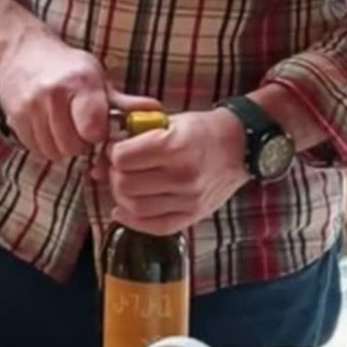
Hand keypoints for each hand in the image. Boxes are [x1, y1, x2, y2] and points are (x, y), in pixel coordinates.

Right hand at [0, 28, 158, 163]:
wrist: (20, 50)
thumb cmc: (65, 65)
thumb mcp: (96, 77)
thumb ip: (123, 102)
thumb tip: (157, 113)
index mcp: (80, 83)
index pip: (94, 130)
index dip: (99, 134)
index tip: (99, 127)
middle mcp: (52, 96)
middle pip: (74, 146)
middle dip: (81, 142)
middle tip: (81, 125)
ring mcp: (29, 109)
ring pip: (54, 152)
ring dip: (63, 145)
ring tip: (65, 124)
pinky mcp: (14, 120)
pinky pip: (37, 150)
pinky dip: (46, 144)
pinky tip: (49, 125)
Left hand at [101, 108, 249, 234]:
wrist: (241, 145)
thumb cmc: (204, 129)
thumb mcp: (172, 120)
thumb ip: (139, 135)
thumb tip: (105, 154)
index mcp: (176, 145)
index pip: (124, 158)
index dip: (113, 152)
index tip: (115, 149)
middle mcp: (182, 175)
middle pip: (126, 185)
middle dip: (114, 175)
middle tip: (117, 167)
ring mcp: (189, 199)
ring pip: (136, 207)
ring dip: (121, 197)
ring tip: (123, 184)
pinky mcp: (193, 215)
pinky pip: (154, 226)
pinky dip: (133, 221)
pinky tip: (123, 209)